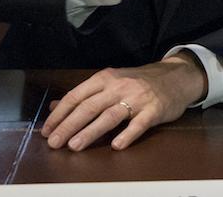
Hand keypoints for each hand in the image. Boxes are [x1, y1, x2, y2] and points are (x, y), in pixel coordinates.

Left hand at [40, 54, 205, 150]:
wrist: (176, 77)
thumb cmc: (139, 82)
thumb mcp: (111, 82)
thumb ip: (84, 95)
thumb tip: (54, 108)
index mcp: (106, 78)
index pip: (77, 96)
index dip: (60, 114)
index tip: (46, 130)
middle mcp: (120, 86)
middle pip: (90, 107)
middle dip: (69, 126)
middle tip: (54, 143)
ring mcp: (138, 98)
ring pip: (110, 116)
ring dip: (90, 132)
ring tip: (75, 146)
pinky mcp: (154, 110)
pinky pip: (138, 124)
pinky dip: (127, 135)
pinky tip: (117, 146)